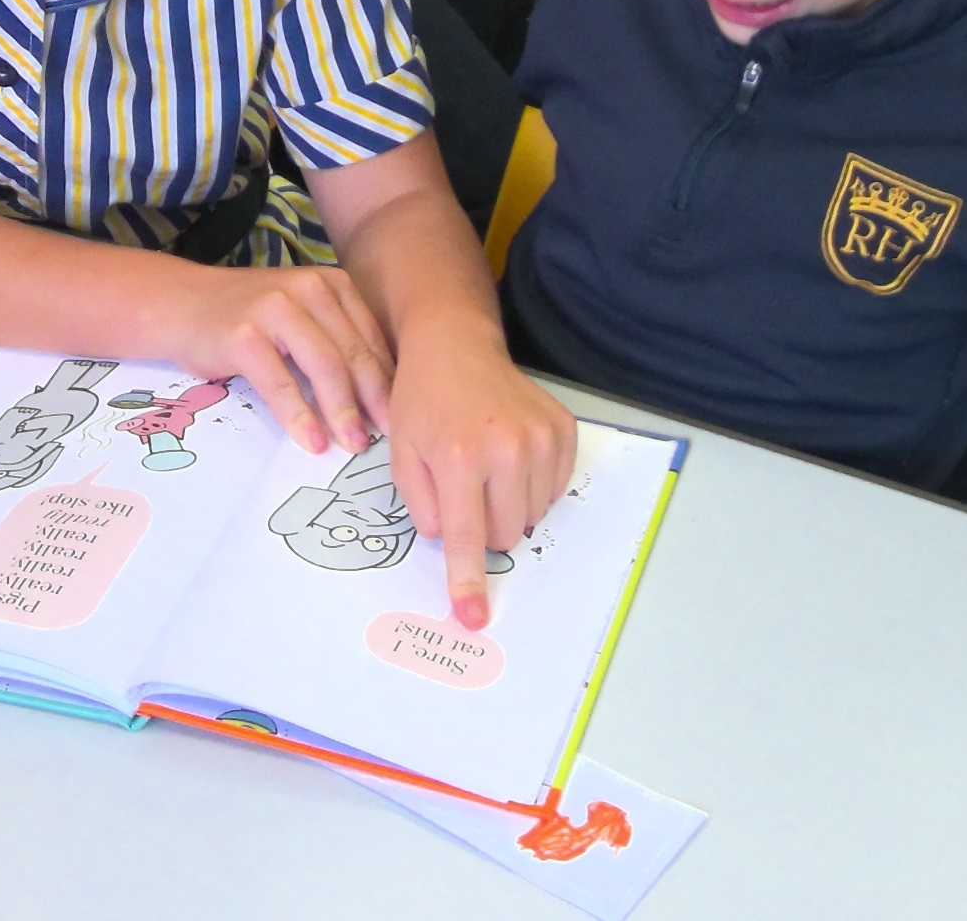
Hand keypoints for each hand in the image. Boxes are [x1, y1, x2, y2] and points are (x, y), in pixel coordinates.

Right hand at [168, 264, 392, 454]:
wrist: (183, 304)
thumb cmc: (249, 317)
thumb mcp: (302, 316)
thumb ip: (337, 340)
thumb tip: (381, 395)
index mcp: (331, 284)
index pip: (370, 337)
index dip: (388, 380)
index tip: (402, 416)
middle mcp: (307, 288)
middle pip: (352, 352)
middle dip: (373, 400)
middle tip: (388, 437)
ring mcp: (274, 309)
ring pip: (323, 366)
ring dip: (342, 410)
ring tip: (354, 445)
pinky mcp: (243, 336)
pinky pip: (280, 383)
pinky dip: (300, 416)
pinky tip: (312, 441)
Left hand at [388, 323, 576, 631]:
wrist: (457, 347)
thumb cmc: (423, 401)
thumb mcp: (402, 455)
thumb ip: (422, 508)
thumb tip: (451, 545)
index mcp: (459, 456)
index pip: (467, 536)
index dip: (468, 581)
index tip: (474, 618)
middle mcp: (507, 448)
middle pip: (505, 534)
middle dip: (483, 526)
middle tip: (464, 487)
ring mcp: (541, 438)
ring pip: (532, 516)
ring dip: (508, 505)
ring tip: (486, 464)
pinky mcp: (563, 431)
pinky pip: (553, 490)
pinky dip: (531, 485)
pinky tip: (509, 454)